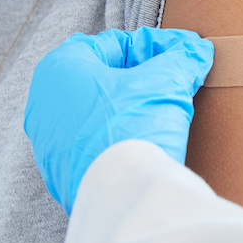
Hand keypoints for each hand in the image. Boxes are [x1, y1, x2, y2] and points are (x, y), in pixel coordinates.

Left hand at [25, 28, 214, 213]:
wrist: (122, 198)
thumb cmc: (133, 129)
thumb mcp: (166, 84)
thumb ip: (182, 61)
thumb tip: (197, 51)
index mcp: (60, 67)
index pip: (115, 44)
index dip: (154, 48)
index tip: (180, 57)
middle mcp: (44, 100)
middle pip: (102, 78)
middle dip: (139, 79)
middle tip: (172, 85)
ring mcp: (47, 140)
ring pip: (96, 112)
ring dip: (127, 110)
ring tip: (160, 116)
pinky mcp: (58, 172)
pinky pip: (92, 144)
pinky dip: (115, 139)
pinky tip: (141, 144)